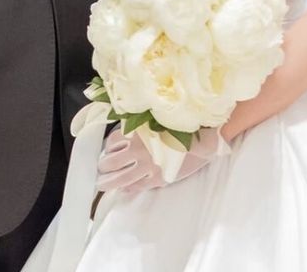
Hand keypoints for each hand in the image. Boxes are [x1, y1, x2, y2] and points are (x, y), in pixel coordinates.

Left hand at [95, 124, 230, 193]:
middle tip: (101, 169)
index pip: (113, 141)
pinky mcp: (158, 178)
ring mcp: (147, 165)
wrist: (205, 136)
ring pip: (120, 178)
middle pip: (111, 161)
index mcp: (138, 130)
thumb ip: (143, 122)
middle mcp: (139, 148)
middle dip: (103, 166)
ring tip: (102, 184)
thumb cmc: (183, 123)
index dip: (108, 148)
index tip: (107, 151)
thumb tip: (129, 130)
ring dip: (109, 181)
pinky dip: (128, 188)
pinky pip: (137, 186)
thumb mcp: (159, 117)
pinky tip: (124, 189)